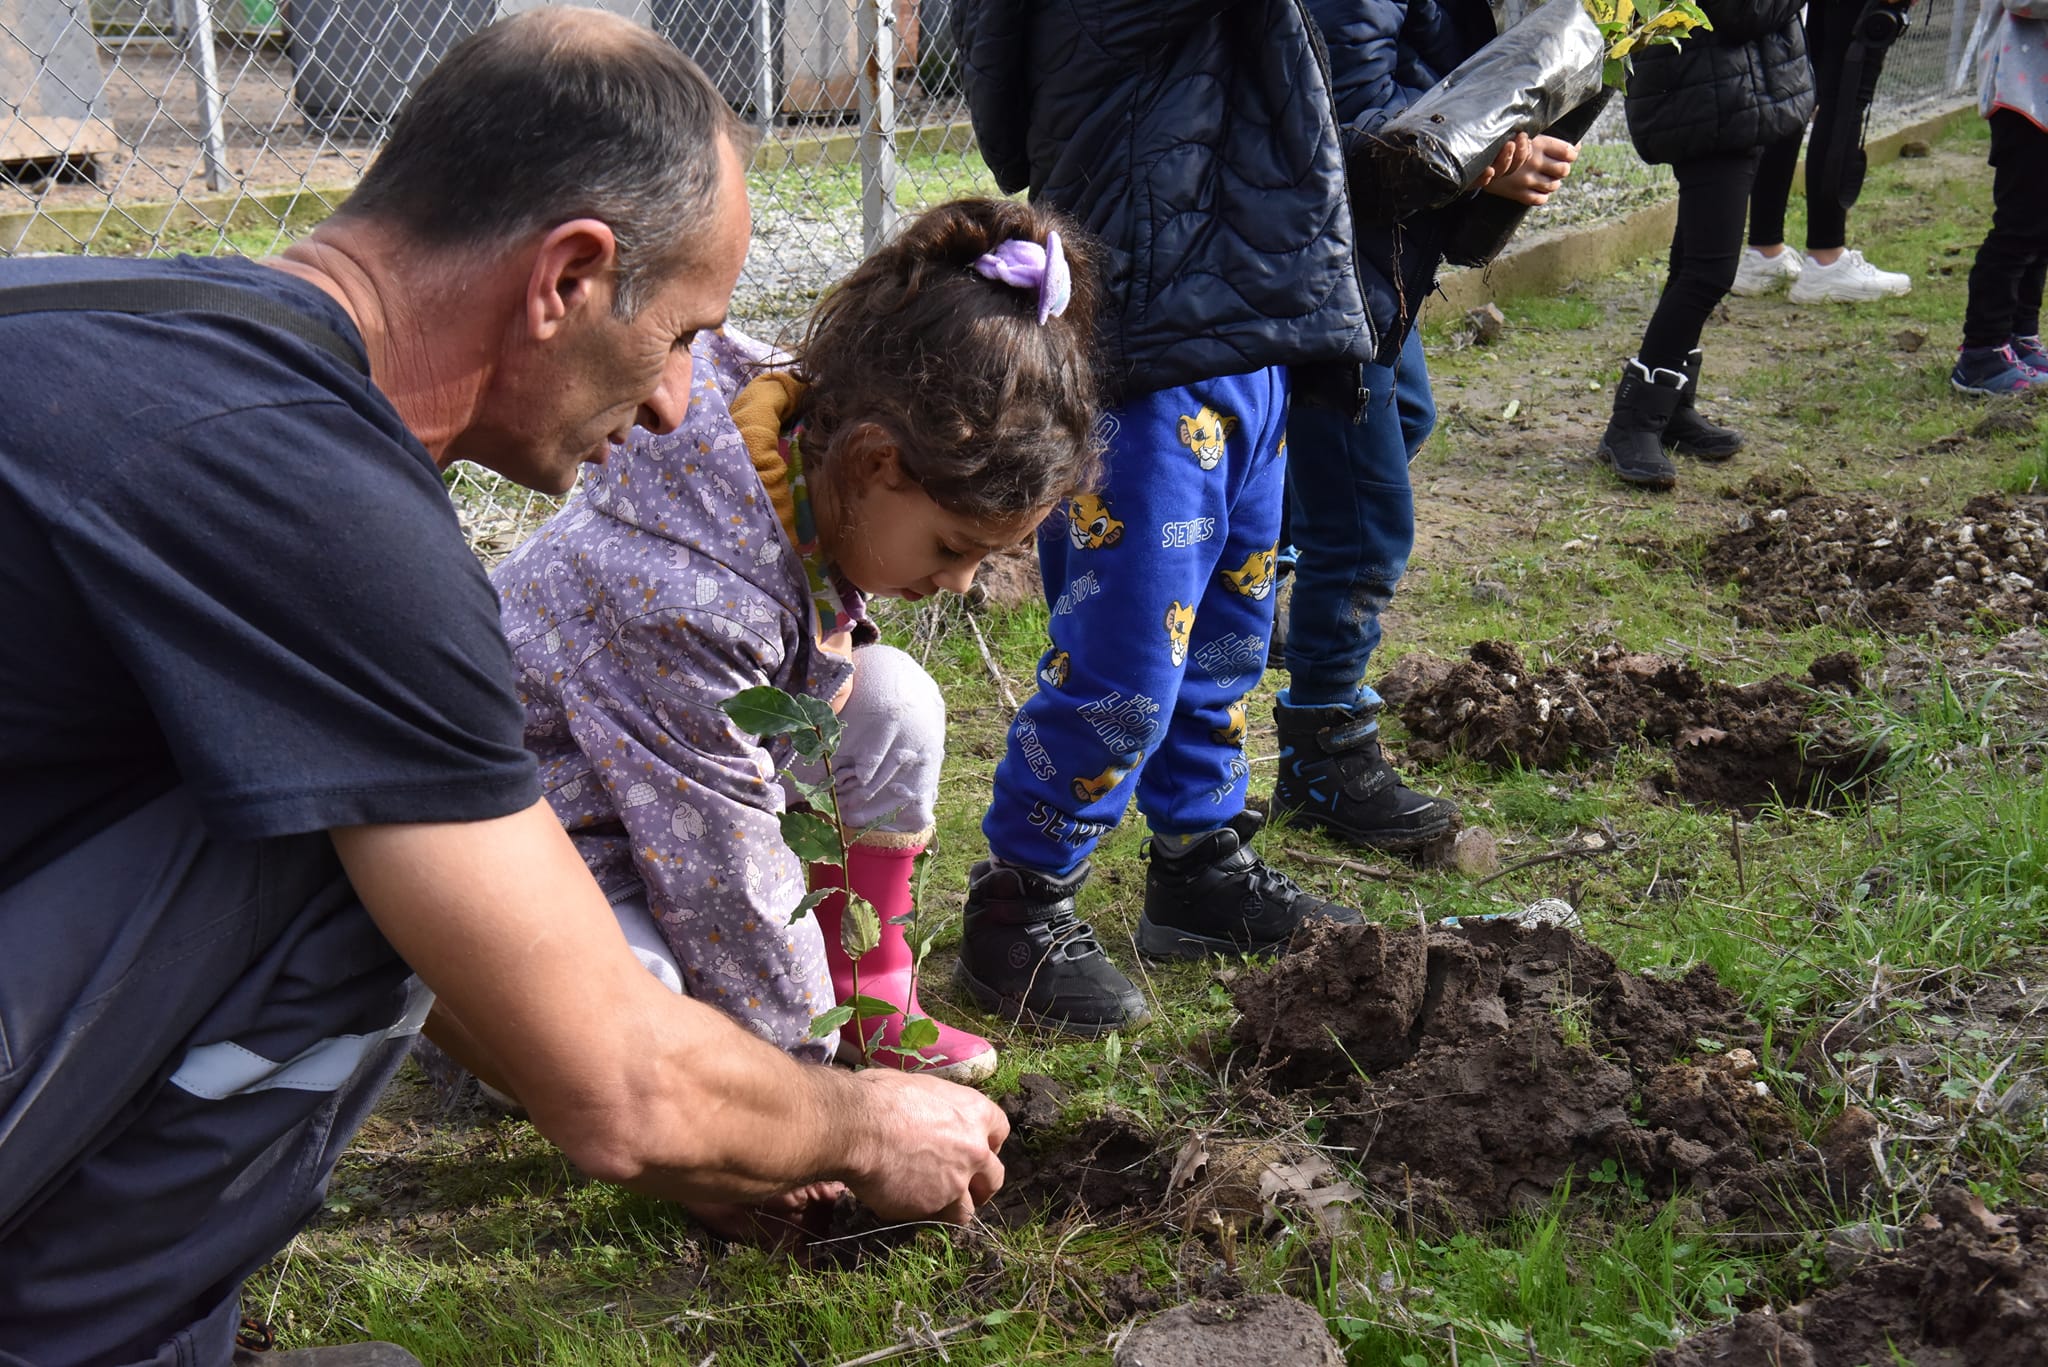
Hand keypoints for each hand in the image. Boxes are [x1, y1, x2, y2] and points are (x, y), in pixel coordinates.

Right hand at [842, 1070, 1008, 1223]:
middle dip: (981, 1185)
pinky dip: (920, 1213)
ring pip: (967, 1209)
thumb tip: (930, 1115)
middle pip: (994, 1178)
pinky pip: (931, 1218)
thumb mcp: (921, 1089)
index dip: (987, 1142)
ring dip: (952, 1207)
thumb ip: (939, 1110)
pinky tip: (902, 1200)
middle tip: (962, 1187)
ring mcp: (956, 1183)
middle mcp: (975, 1150)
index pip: (1000, 1131)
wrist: (858, 1127)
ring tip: (929, 1202)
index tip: (974, 1149)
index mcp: (975, 1113)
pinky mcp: (933, 1208)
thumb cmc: (881, 1097)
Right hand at [1480, 134, 1577, 205]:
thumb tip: (1577, 146)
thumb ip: (1548, 140)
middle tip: (1554, 167)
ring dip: (1552, 182)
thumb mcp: (1525, 135)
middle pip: (1564, 170)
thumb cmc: (1504, 144)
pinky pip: (1541, 199)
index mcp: (1538, 144)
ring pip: (1554, 186)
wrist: (1476, 162)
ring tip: (1544, 177)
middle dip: (1562, 169)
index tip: (1567, 154)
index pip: (1569, 152)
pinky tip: (1536, 188)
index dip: (1571, 154)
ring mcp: (1526, 180)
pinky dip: (1542, 195)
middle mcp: (1534, 162)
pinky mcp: (1518, 194)